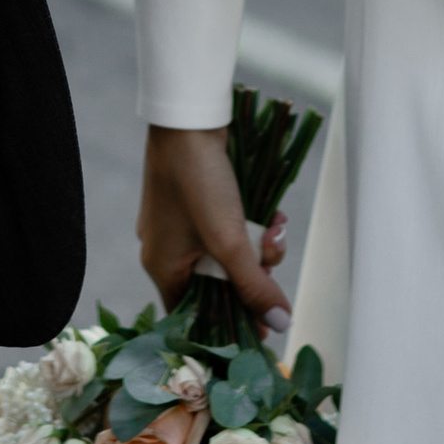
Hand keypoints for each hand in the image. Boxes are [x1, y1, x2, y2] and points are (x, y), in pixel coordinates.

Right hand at [139, 124, 291, 324]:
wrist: (188, 120)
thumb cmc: (198, 181)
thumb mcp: (229, 241)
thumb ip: (254, 284)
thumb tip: (281, 323)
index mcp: (163, 267)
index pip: (194, 314)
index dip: (229, 322)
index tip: (263, 323)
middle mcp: (168, 250)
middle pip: (218, 283)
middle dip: (253, 273)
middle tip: (272, 264)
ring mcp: (182, 224)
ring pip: (229, 254)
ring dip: (259, 246)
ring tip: (275, 229)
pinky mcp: (198, 202)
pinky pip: (229, 227)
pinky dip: (252, 224)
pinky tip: (273, 215)